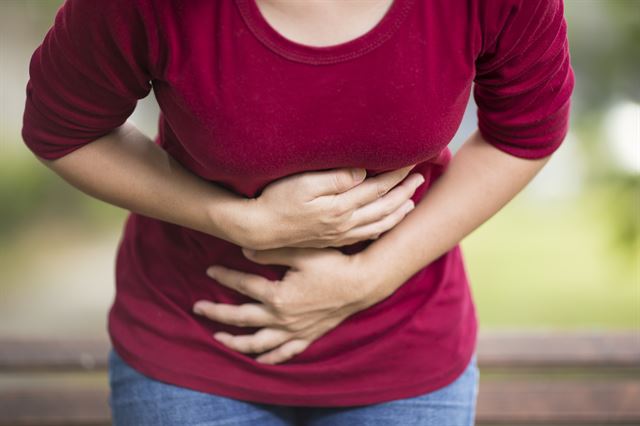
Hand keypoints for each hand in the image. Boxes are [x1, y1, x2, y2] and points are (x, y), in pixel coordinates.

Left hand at [192, 246, 378, 363]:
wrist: (361, 284)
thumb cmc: (333, 264)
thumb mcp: (303, 252)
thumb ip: (273, 250)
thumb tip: (243, 249)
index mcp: (279, 295)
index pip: (243, 285)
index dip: (224, 276)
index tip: (209, 270)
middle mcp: (282, 318)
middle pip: (241, 317)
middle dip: (217, 312)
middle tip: (197, 308)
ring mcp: (294, 331)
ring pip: (258, 343)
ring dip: (235, 342)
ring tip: (218, 338)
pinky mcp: (307, 337)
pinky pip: (284, 353)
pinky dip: (269, 358)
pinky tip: (258, 359)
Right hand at [244, 165, 424, 249]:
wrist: (258, 229)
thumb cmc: (276, 200)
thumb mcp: (304, 183)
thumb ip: (336, 178)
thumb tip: (363, 172)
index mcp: (341, 207)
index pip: (377, 187)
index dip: (396, 173)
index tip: (412, 160)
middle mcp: (345, 224)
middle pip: (383, 206)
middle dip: (404, 191)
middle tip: (421, 177)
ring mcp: (339, 234)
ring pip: (378, 224)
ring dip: (397, 212)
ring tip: (411, 202)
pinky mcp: (331, 240)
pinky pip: (364, 237)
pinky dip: (380, 230)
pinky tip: (384, 226)